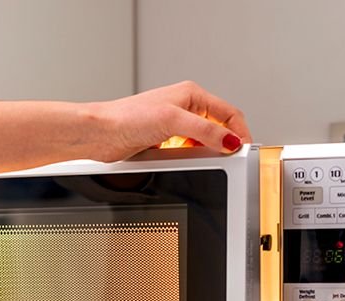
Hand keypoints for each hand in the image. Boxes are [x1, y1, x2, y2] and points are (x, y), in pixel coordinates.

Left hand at [88, 80, 251, 161]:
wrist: (101, 133)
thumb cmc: (127, 118)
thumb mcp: (173, 121)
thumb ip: (206, 131)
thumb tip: (230, 140)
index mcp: (191, 94)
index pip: (229, 113)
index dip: (239, 132)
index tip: (244, 150)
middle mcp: (183, 108)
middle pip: (217, 128)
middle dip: (223, 144)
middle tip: (229, 159)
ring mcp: (173, 126)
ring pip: (202, 142)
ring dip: (206, 152)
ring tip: (207, 161)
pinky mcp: (162, 142)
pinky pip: (186, 152)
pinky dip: (190, 158)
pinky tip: (186, 162)